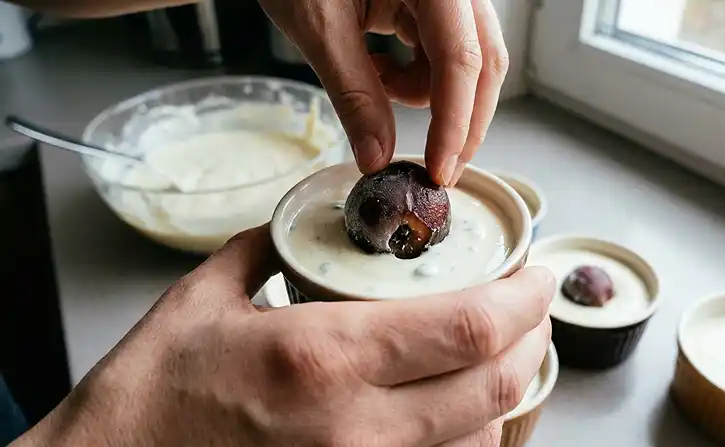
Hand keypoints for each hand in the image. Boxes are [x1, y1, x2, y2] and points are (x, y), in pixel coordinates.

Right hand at [13, 223, 552, 446]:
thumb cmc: (153, 391)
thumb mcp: (205, 297)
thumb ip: (265, 249)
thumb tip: (300, 228)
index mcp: (322, 356)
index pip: (468, 326)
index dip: (524, 297)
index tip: (536, 272)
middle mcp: (355, 425)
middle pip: (495, 384)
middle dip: (534, 338)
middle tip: (534, 305)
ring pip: (480, 436)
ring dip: (508, 388)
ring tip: (506, 349)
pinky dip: (469, 434)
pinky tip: (460, 405)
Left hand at [260, 0, 508, 186]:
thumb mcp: (319, 27)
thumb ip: (353, 92)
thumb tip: (377, 156)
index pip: (460, 59)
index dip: (454, 123)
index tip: (440, 170)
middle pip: (482, 64)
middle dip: (459, 121)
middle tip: (435, 166)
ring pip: (465, 64)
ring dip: (428, 95)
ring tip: (375, 82)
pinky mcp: (434, 4)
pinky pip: (443, 54)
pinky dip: (416, 78)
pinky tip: (378, 67)